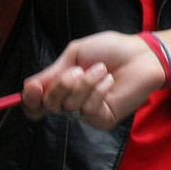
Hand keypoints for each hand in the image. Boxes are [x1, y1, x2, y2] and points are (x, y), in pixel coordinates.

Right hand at [21, 32, 165, 128]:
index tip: (35, 88)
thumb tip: (29, 87)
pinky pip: (88, 110)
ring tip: (102, 69)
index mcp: (62, 87)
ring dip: (86, 83)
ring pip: (69, 107)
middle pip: (48, 106)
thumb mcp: (75, 53)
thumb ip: (53, 71)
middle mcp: (71, 102)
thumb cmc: (111, 50)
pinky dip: (98, 91)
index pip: (36, 104)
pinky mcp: (102, 119)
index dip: (30, 100)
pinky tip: (109, 81)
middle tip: (78, 70)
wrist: (141, 54)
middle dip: (62, 85)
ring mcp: (87, 113)